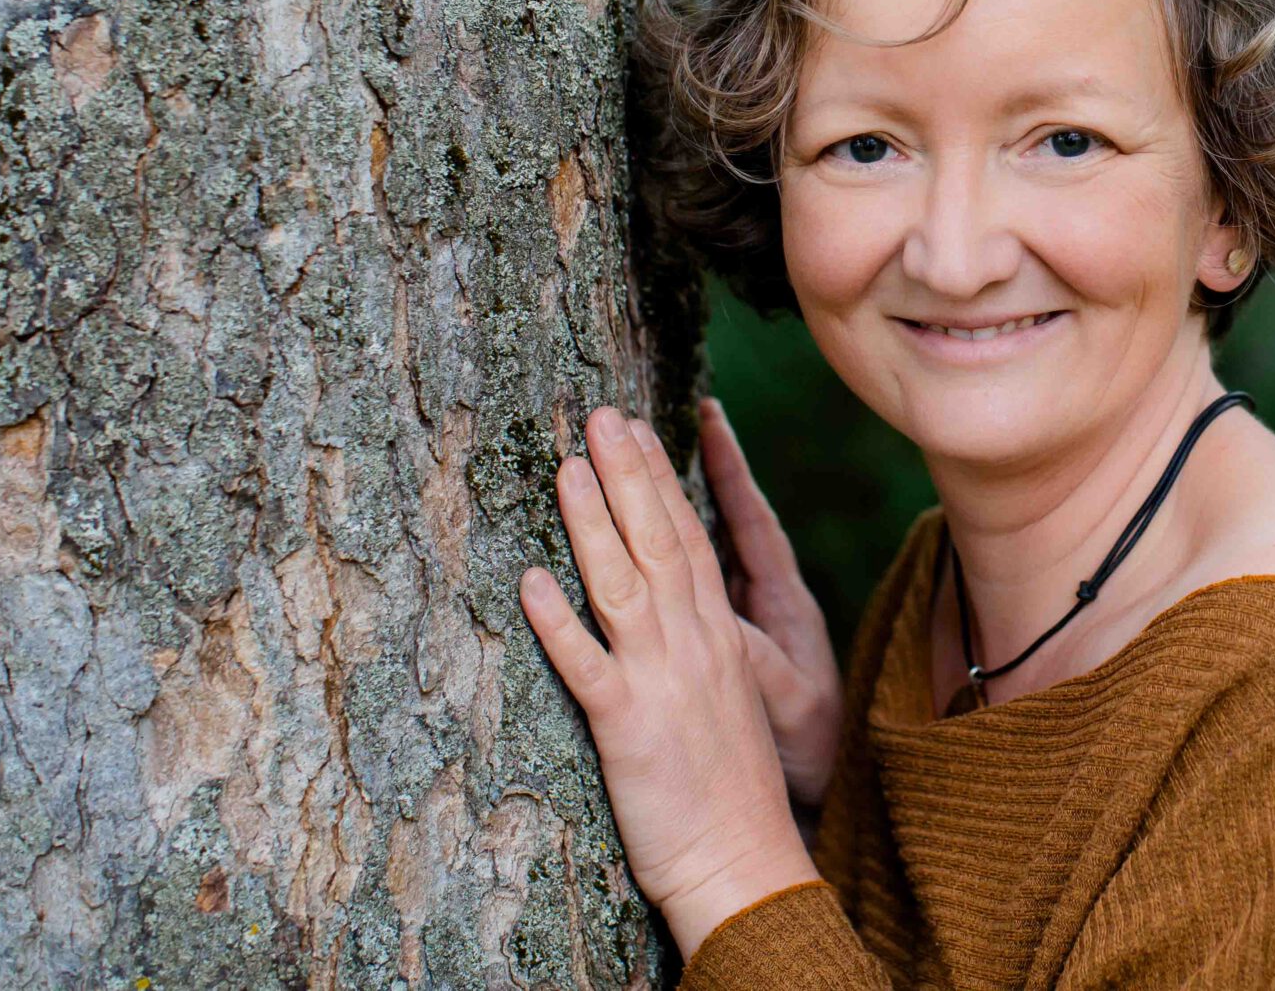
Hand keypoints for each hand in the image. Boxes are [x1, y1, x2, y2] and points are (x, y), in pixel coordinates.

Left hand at [519, 406, 818, 959]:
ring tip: (566, 467)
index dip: (660, 480)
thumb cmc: (732, 790)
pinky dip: (558, 622)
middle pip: (661, 541)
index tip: (636, 428)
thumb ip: (697, 648)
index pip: (691, 538)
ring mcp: (662, 680)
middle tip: (600, 414)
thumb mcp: (724, 700)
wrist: (745, 860)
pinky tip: (529, 582)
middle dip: (629, 474)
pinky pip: (586, 664)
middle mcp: (695, 644)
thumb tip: (663, 607)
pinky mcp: (628, 725)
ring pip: (624, 585)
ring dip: (593, 524)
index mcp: (719, 636)